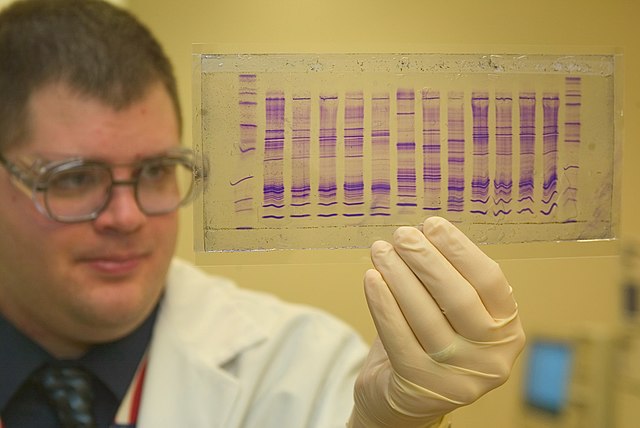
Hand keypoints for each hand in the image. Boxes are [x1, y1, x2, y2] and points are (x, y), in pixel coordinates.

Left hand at [349, 217, 524, 426]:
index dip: (460, 249)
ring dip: (399, 276)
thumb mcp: (451, 314)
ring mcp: (458, 378)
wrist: (404, 397)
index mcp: (507, 330)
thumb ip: (446, 280)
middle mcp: (491, 358)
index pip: (489, 281)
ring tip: (380, 250)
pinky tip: (371, 278)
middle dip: (426, 259)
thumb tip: (422, 232)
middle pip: (458, 298)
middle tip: (402, 234)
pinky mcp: (422, 388)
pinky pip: (398, 337)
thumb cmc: (428, 341)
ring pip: (426, 316)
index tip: (432, 224)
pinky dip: (382, 304)